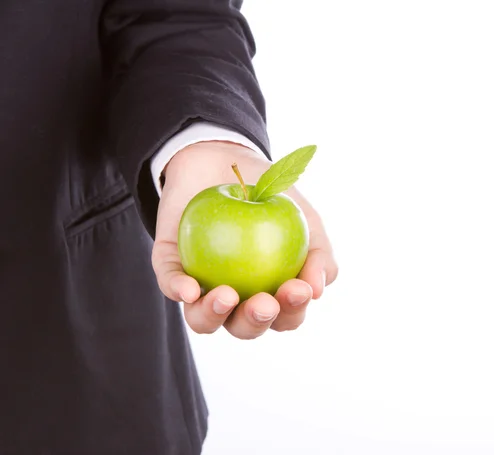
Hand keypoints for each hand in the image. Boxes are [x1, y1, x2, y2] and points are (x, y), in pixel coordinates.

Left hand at [151, 141, 337, 338]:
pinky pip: (171, 285)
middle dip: (255, 321)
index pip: (284, 316)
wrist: (226, 160)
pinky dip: (179, 290)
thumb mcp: (305, 220)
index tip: (298, 288)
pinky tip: (190, 289)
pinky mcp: (171, 268)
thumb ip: (318, 254)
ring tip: (226, 297)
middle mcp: (237, 299)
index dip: (292, 311)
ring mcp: (202, 287)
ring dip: (214, 315)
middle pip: (244, 327)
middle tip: (264, 302)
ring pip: (203, 319)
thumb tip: (317, 291)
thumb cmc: (272, 196)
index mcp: (271, 295)